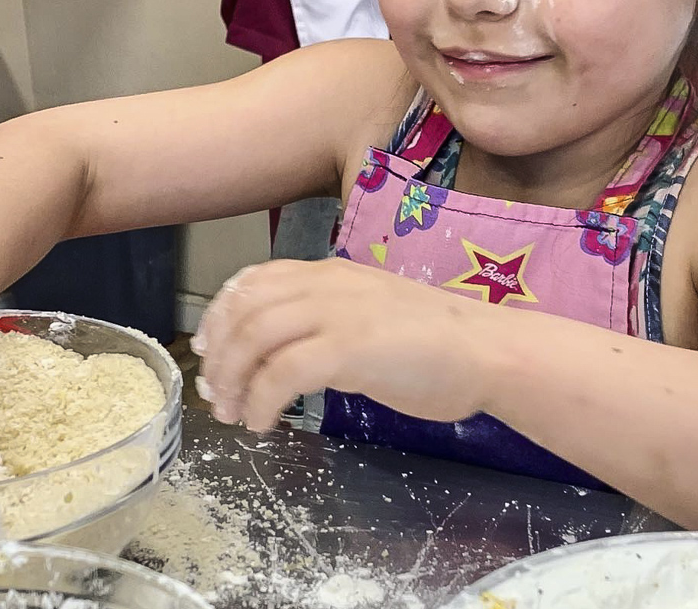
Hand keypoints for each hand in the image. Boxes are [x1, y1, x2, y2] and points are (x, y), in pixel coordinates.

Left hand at [193, 259, 491, 430]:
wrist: (488, 351)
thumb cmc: (440, 342)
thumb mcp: (374, 314)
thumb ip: (331, 320)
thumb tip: (289, 352)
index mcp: (333, 272)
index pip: (258, 278)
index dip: (222, 312)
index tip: (209, 346)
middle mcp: (329, 283)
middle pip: (247, 308)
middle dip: (219, 354)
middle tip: (214, 393)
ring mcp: (340, 312)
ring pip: (255, 336)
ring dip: (233, 380)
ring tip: (232, 414)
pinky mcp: (350, 347)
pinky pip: (282, 373)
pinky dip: (260, 401)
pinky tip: (263, 423)